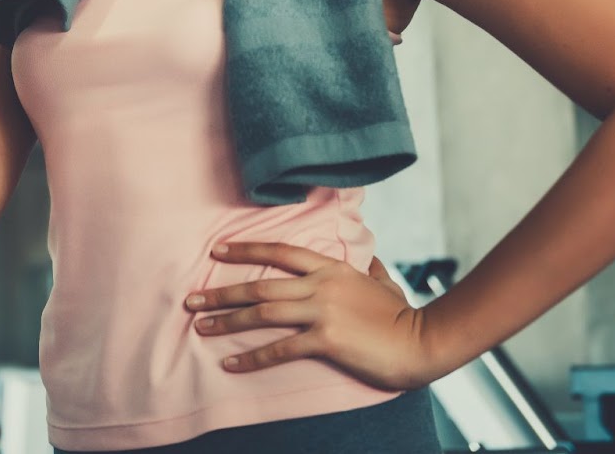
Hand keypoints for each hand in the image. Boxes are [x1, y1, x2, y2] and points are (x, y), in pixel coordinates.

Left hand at [184, 242, 437, 390]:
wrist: (422, 341)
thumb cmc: (403, 315)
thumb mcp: (385, 282)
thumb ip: (372, 269)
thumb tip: (371, 259)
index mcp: (332, 268)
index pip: (280, 252)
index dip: (246, 250)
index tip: (217, 250)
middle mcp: (322, 285)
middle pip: (261, 285)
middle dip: (222, 291)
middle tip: (191, 299)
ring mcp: (323, 311)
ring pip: (263, 313)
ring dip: (227, 320)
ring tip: (200, 327)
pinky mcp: (326, 340)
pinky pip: (280, 349)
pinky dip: (251, 357)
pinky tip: (230, 363)